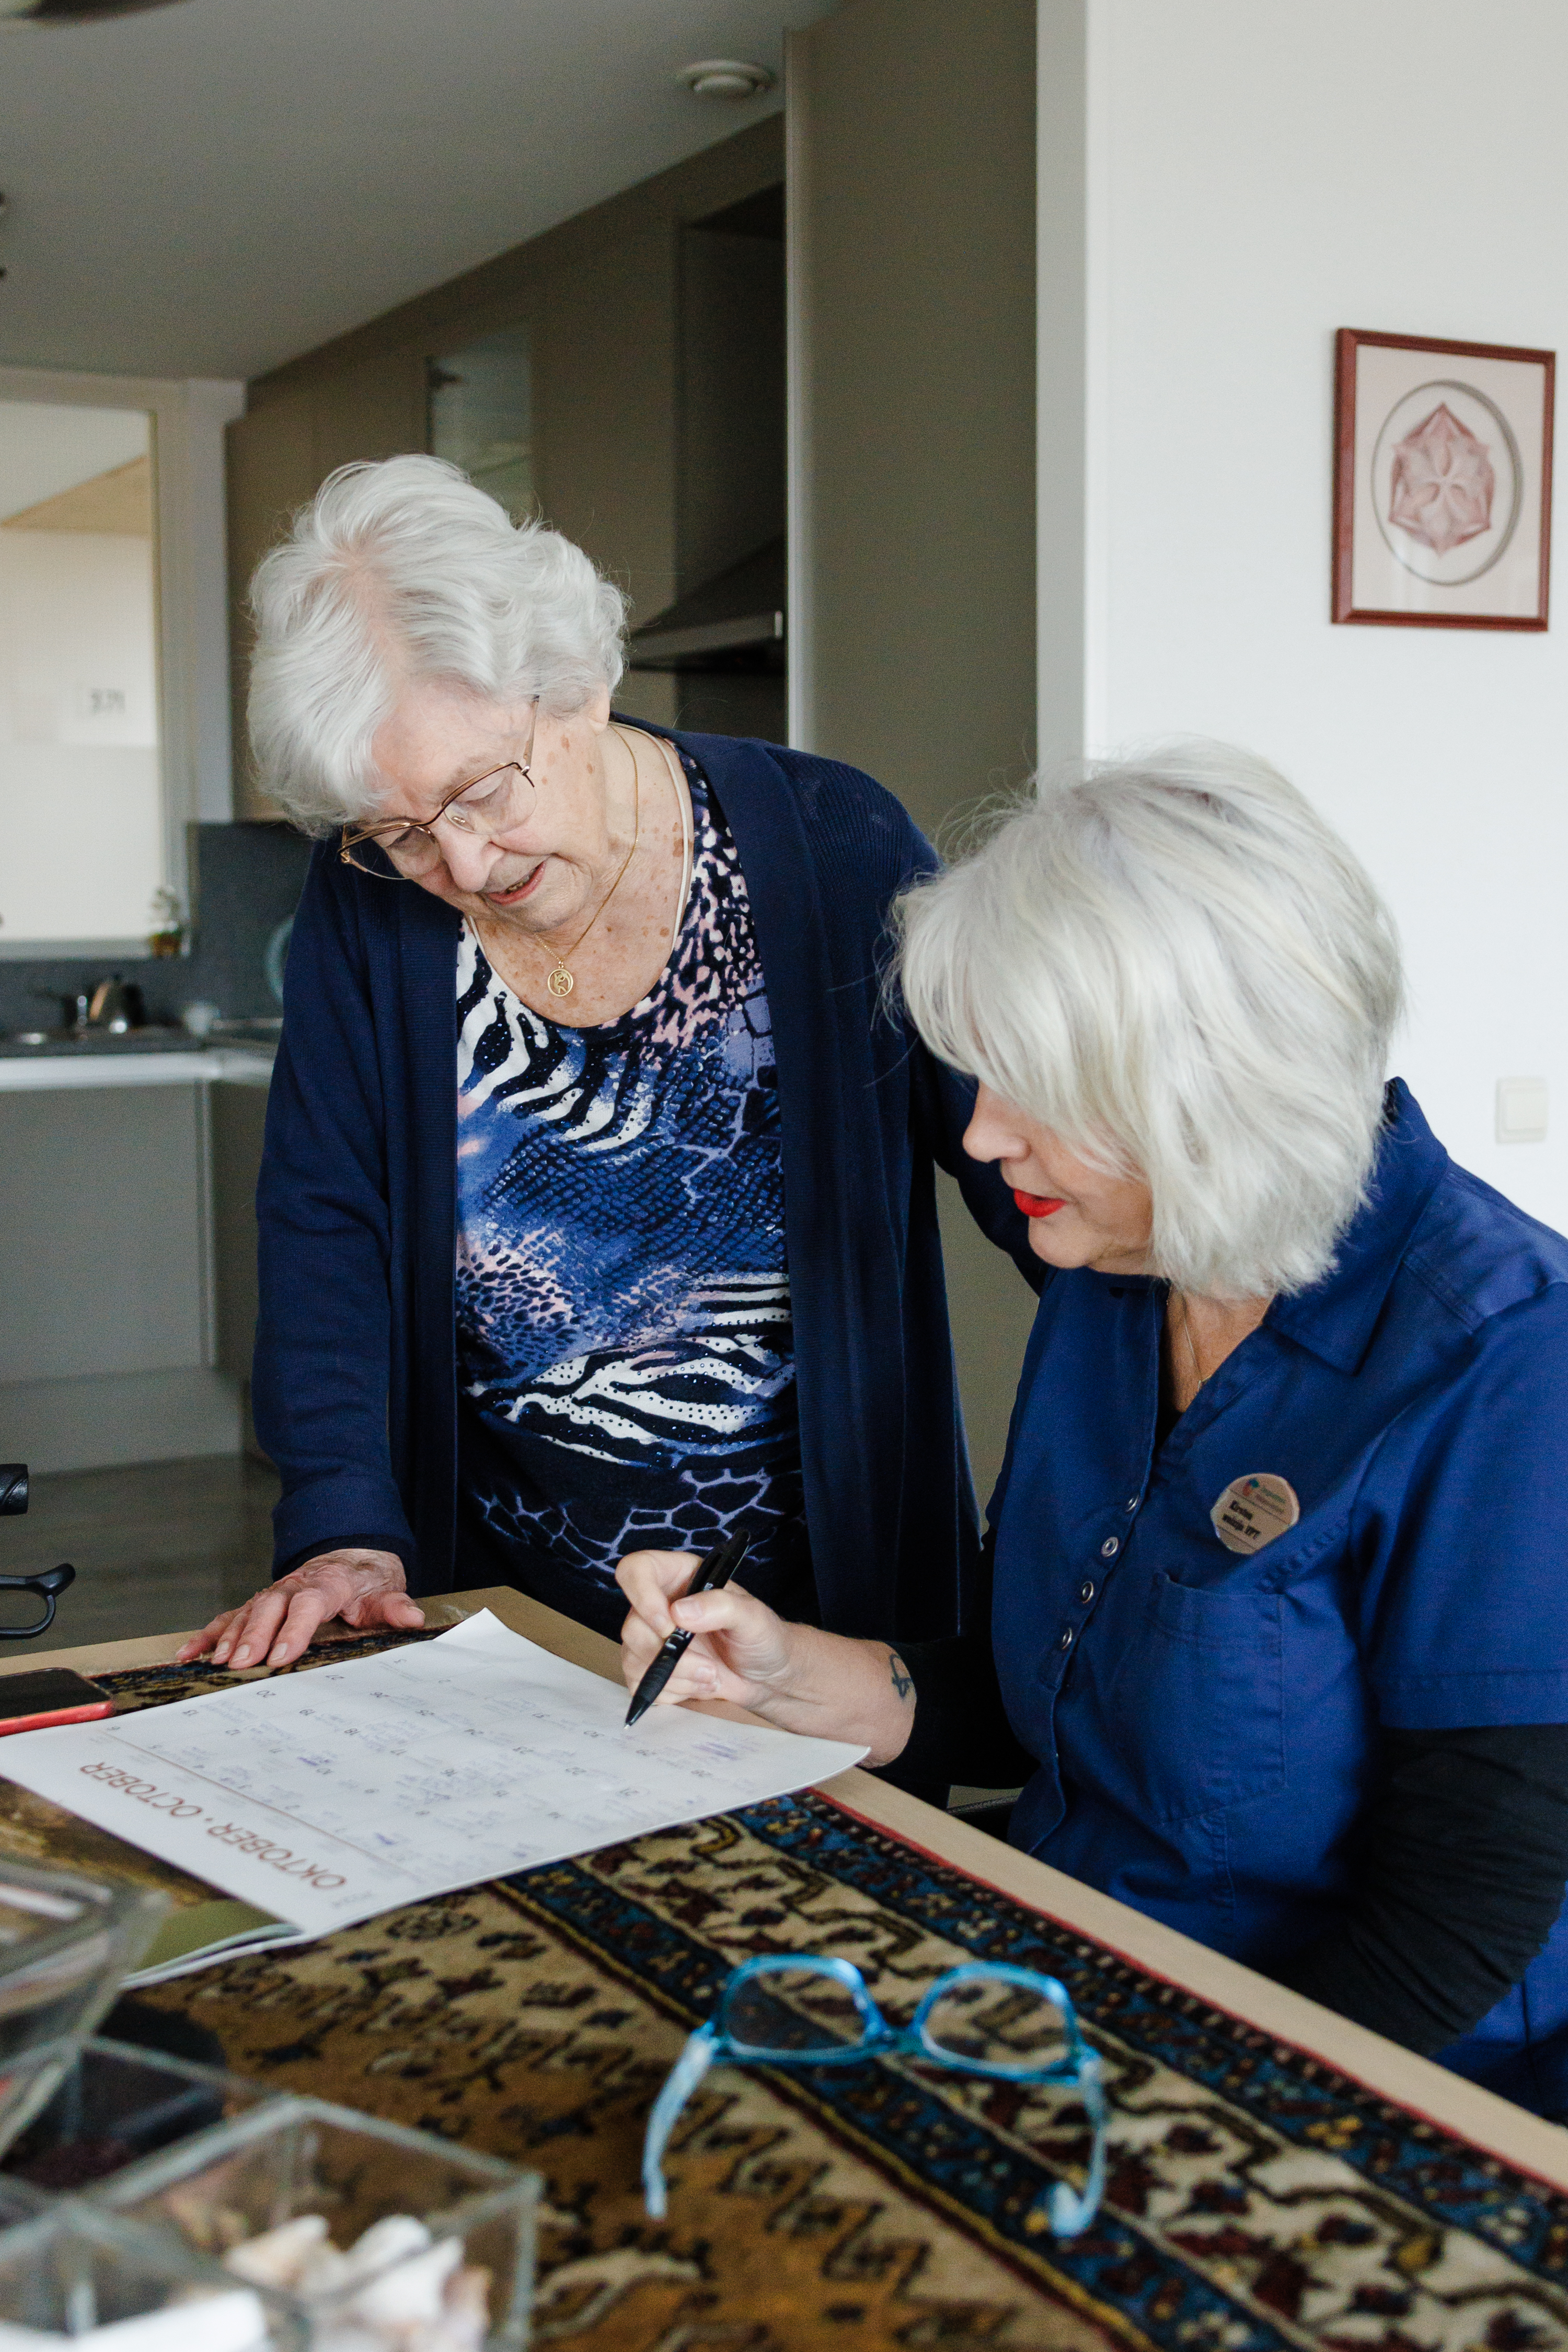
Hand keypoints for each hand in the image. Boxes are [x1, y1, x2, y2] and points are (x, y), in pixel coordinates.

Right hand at [175, 1549, 424, 1670]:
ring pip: (245, 1612)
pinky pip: (228, 1617)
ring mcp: (272, 1594)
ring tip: (217, 1663)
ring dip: (229, 1637)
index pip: (309, 1604)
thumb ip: (395, 1607)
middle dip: (254, 1635)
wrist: (350, 1555)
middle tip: (241, 1664)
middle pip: (270, 1607)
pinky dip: (207, 1634)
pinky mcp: (257, 1604)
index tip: (281, 1655)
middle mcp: (294, 1586)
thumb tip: (413, 1618)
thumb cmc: (367, 1582)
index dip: (294, 1629)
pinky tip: (189, 1654)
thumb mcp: (387, 1591)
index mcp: (328, 1583)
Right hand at [615, 1548, 916, 1764]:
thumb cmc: (765, 1638)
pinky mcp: (654, 1670)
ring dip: (676, 1678)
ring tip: (713, 1679)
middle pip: (632, 1625)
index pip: (636, 1570)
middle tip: (709, 1668)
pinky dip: (671, 1692)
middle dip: (671, 1656)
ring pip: (634, 1659)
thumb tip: (679, 1611)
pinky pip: (640, 1684)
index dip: (641, 1595)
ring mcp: (654, 1639)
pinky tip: (702, 1687)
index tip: (669, 1624)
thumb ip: (721, 1607)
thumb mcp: (753, 1617)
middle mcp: (661, 1605)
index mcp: (679, 1577)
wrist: (771, 1677)